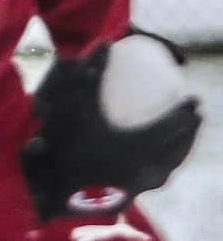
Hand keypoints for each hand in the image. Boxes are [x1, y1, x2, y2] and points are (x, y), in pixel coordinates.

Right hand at [21, 32, 201, 220]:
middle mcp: (142, 169)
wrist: (44, 188)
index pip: (171, 127)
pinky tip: (160, 165)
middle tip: (196, 117)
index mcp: (135, 145)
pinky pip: (156, 180)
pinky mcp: (125, 198)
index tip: (196, 101)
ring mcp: (135, 187)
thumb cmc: (59, 143)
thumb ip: (88, 73)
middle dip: (189, 132)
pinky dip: (164, 167)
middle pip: (176, 149)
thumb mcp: (73, 103)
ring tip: (185, 139)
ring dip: (180, 151)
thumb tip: (105, 43)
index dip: (185, 113)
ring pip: (169, 168)